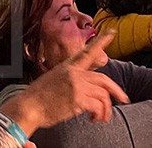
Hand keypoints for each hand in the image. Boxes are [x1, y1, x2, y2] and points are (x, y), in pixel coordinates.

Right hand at [1, 32, 129, 133]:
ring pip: (103, 95)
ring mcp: (76, 85)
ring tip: (101, 117)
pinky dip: (100, 115)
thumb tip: (85, 87)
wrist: (29, 106)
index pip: (88, 51)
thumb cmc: (38, 97)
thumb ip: (71, 79)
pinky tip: (94, 119)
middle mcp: (74, 73)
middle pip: (104, 80)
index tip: (111, 32)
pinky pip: (98, 106)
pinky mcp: (78, 99)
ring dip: (106, 109)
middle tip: (122, 99)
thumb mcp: (54, 79)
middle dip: (116, 91)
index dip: (101, 42)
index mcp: (68, 66)